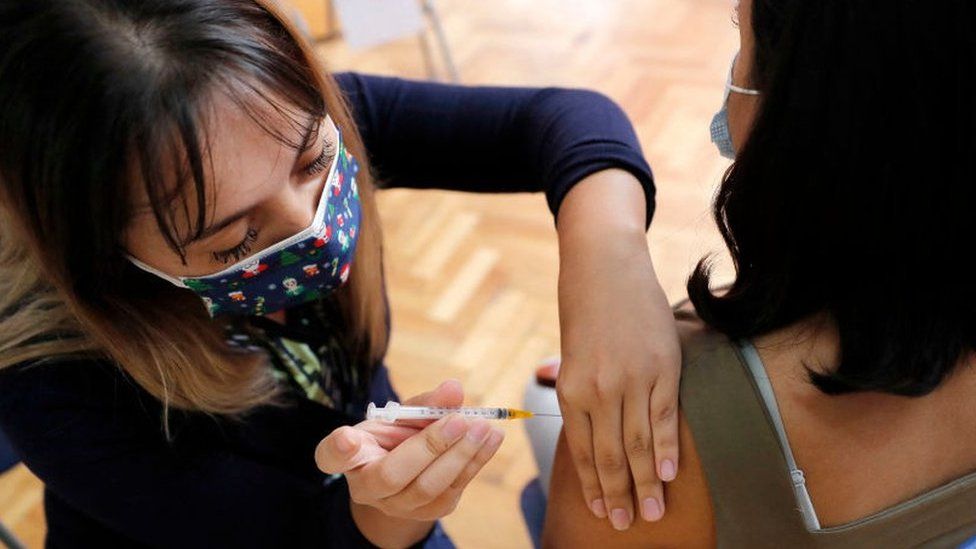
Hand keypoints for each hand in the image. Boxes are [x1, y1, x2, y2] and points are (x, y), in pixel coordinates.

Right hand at [315, 381, 504, 521]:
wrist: (409, 473)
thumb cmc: (397, 437)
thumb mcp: (403, 415)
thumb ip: (425, 403)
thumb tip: (454, 390)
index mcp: (350, 457)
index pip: (332, 456)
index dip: (338, 450)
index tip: (347, 437)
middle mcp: (367, 488)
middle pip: (394, 474)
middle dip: (430, 446)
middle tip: (459, 420)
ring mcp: (398, 505)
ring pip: (429, 487)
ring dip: (462, 454)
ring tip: (484, 426)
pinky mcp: (430, 511)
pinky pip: (454, 488)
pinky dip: (476, 460)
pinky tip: (492, 438)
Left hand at [555, 170, 682, 530]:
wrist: (606, 263)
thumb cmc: (585, 305)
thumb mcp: (569, 345)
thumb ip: (567, 376)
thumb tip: (554, 391)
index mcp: (570, 388)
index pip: (582, 449)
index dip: (592, 483)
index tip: (599, 510)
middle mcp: (599, 390)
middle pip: (610, 455)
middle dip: (616, 494)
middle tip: (623, 524)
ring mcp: (632, 380)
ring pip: (639, 444)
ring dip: (645, 483)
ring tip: (650, 512)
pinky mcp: (662, 368)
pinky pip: (665, 418)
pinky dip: (667, 449)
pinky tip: (669, 475)